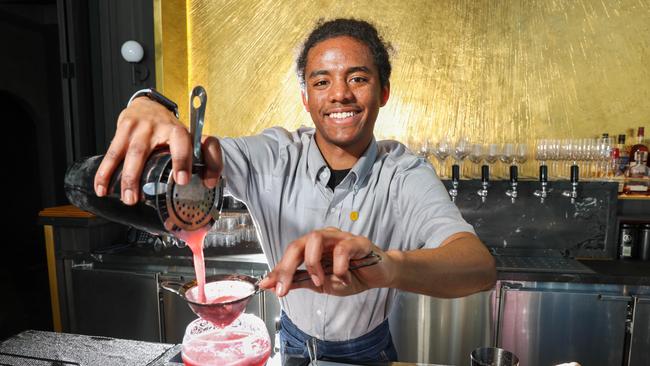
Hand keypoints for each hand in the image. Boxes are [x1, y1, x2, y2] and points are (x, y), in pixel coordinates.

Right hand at [93, 97, 222, 204]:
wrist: (148, 105)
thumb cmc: (170, 129)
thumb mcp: (190, 139)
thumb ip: (205, 158)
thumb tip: (211, 182)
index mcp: (178, 131)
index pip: (183, 143)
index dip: (183, 160)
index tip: (181, 180)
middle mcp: (158, 128)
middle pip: (146, 152)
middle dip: (140, 176)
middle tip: (140, 198)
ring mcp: (139, 128)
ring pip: (129, 153)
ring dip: (125, 178)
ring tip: (127, 198)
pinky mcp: (123, 128)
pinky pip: (112, 153)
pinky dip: (105, 172)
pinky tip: (102, 188)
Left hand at [258, 227, 395, 296]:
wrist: (378, 276)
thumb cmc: (351, 275)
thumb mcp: (320, 284)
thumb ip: (298, 281)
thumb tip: (272, 285)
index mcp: (313, 246)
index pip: (290, 253)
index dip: (278, 269)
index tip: (267, 286)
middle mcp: (324, 238)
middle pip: (298, 244)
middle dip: (287, 267)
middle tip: (284, 288)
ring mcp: (340, 237)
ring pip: (316, 239)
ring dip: (312, 264)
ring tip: (320, 281)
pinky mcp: (358, 242)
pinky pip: (342, 249)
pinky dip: (339, 267)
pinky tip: (344, 277)